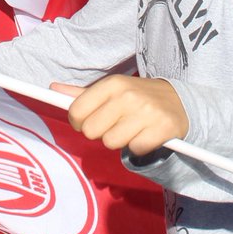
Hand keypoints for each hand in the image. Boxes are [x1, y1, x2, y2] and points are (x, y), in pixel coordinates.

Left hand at [51, 75, 187, 156]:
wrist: (179, 101)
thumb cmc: (137, 97)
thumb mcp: (111, 90)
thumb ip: (81, 93)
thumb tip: (53, 90)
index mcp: (113, 83)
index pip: (76, 111)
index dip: (78, 121)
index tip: (89, 121)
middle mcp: (128, 95)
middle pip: (91, 130)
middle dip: (100, 133)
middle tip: (115, 125)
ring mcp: (146, 112)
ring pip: (111, 142)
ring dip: (120, 141)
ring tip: (131, 129)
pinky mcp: (162, 129)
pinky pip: (135, 150)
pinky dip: (139, 147)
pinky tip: (146, 134)